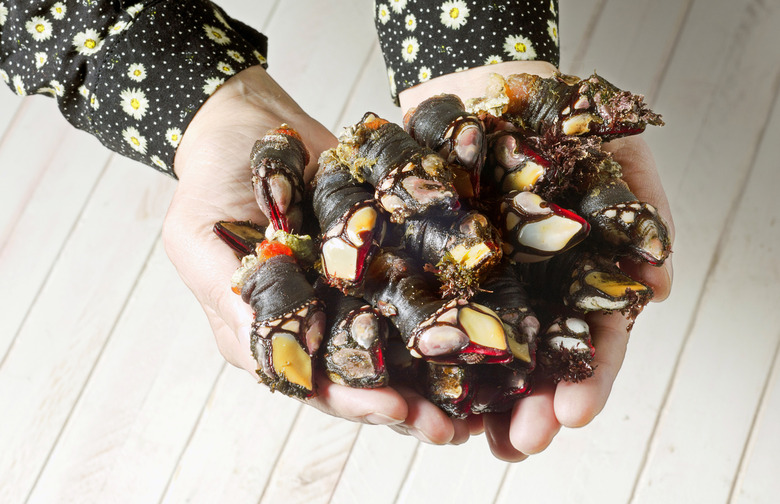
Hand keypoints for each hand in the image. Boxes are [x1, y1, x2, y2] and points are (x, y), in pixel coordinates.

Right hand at [163, 66, 471, 443]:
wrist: (249, 121)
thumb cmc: (211, 178)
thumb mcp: (196, 234)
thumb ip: (226, 292)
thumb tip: (265, 351)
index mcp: (265, 330)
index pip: (310, 380)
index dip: (350, 399)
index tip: (393, 408)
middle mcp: (312, 319)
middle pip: (361, 374)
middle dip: (406, 401)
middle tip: (450, 425)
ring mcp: (347, 290)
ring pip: (394, 340)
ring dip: (433, 370)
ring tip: (479, 395)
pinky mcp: (376, 257)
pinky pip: (411, 286)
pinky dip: (444, 308)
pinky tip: (481, 323)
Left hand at [399, 62, 674, 460]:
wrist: (492, 88)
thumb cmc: (566, 124)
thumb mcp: (621, 160)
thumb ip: (645, 217)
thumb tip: (660, 284)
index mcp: (580, 281)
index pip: (591, 341)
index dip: (588, 378)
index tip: (575, 412)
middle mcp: (532, 293)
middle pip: (536, 364)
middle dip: (532, 408)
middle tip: (523, 443)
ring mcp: (481, 284)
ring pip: (481, 354)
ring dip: (480, 400)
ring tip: (473, 438)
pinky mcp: (433, 269)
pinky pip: (427, 313)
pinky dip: (426, 351)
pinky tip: (419, 388)